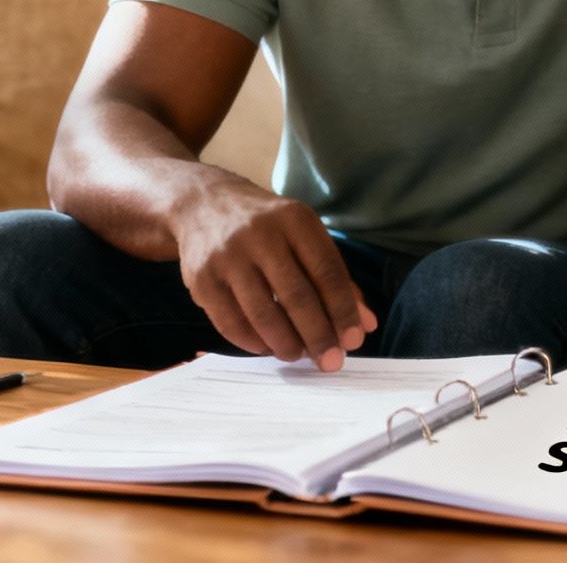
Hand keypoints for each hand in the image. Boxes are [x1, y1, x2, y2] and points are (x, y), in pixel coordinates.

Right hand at [172, 174, 376, 370]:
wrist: (203, 204)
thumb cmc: (268, 226)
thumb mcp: (304, 236)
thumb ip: (335, 278)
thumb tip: (365, 325)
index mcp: (295, 220)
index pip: (326, 271)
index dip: (343, 309)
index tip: (354, 340)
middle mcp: (260, 235)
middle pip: (296, 296)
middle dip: (318, 334)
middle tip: (331, 361)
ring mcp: (227, 257)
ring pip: (262, 313)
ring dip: (286, 343)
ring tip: (299, 355)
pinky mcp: (201, 280)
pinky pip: (230, 322)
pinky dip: (253, 342)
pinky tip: (268, 347)